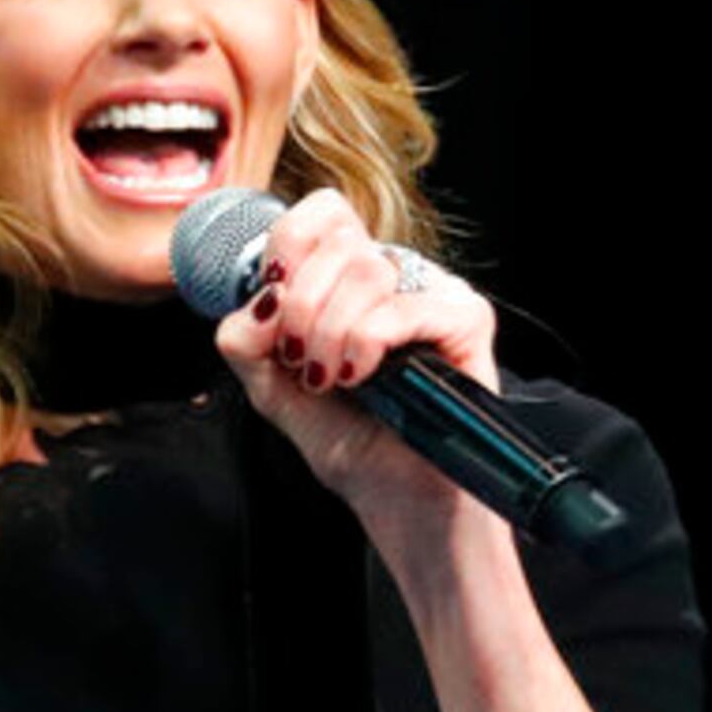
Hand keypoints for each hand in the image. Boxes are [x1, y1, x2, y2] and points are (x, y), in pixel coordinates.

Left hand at [209, 188, 496, 540]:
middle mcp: (397, 276)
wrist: (395, 498)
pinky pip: (400, 307)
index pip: (323, 213)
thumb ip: (244, 337)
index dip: (289, 247)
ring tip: (335, 380)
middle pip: (338, 243)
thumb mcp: (270, 387)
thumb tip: (263, 299)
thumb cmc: (350, 441)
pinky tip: (364, 379)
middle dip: (302, 310)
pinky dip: (367, 344)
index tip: (276, 302)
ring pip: (367, 271)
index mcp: (352, 279)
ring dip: (331, 336)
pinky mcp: (466, 320)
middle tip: (305, 364)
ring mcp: (434, 293)